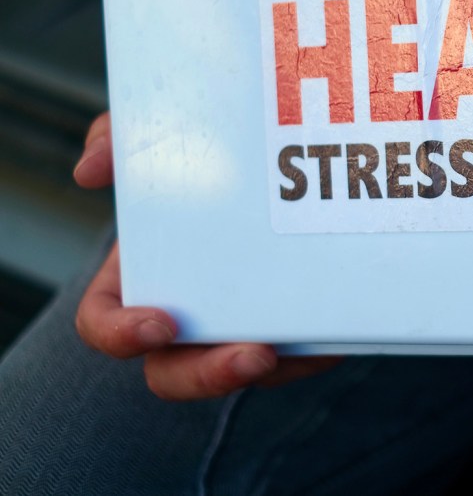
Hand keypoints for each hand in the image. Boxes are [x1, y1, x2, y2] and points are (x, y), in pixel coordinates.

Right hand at [73, 112, 338, 399]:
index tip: (160, 323)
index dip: (120, 334)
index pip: (105, 324)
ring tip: (300, 349)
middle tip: (253, 356)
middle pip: (174, 375)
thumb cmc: (206, 166)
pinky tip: (339, 333)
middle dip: (208, 377)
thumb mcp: (160, 141)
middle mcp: (186, 317)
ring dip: (275, 370)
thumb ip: (118, 140)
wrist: (284, 166)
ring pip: (245, 372)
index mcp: (140, 281)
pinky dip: (318, 351)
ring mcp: (240, 328)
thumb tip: (89, 172)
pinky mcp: (293, 331)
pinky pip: (303, 358)